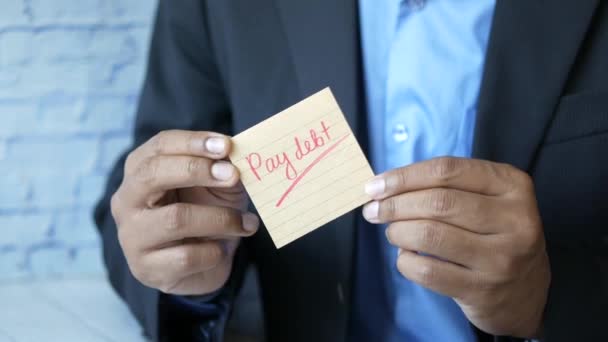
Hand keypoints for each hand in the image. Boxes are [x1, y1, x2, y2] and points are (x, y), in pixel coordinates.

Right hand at [111, 130, 258, 295]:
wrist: (204, 266)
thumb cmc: (207, 214)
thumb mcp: (218, 186)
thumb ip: (224, 168)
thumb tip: (236, 155)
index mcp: (140, 170)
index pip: (160, 145)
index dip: (194, 142)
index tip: (227, 145)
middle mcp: (127, 200)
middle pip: (153, 174)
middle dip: (197, 170)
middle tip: (234, 175)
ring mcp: (132, 236)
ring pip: (176, 219)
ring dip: (220, 218)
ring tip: (246, 223)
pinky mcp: (147, 268)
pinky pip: (186, 256)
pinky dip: (214, 251)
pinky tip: (222, 250)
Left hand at [362, 157, 549, 337]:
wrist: (525, 293)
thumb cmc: (494, 234)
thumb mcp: (486, 200)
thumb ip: (445, 186)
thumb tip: (382, 186)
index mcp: (512, 186)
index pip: (447, 170)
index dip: (404, 176)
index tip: (375, 186)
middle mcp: (514, 219)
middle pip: (437, 202)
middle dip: (394, 204)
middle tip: (373, 210)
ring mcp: (501, 258)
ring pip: (429, 235)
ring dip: (397, 231)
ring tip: (392, 232)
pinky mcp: (483, 290)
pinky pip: (427, 271)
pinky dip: (405, 261)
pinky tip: (405, 256)